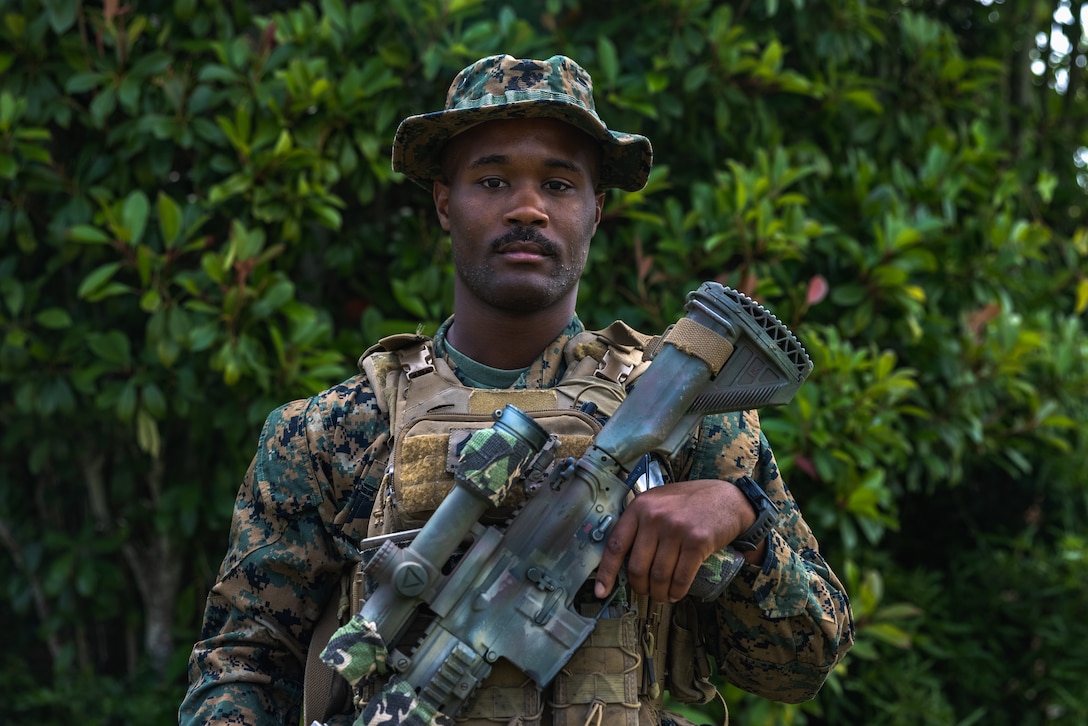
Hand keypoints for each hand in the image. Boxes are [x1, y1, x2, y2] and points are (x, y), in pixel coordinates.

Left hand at [593, 478, 763, 602]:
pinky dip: (677, 591)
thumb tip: (622, 561)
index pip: (615, 545)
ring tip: (663, 595)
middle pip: (637, 567)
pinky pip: (680, 577)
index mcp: (640, 507)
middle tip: (646, 591)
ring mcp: (676, 529)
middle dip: (640, 587)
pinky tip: (676, 593)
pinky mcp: (697, 541)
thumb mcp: (659, 503)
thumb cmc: (690, 503)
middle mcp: (655, 516)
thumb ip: (640, 524)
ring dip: (659, 593)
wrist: (728, 499)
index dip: (606, 573)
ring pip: (658, 576)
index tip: (601, 591)